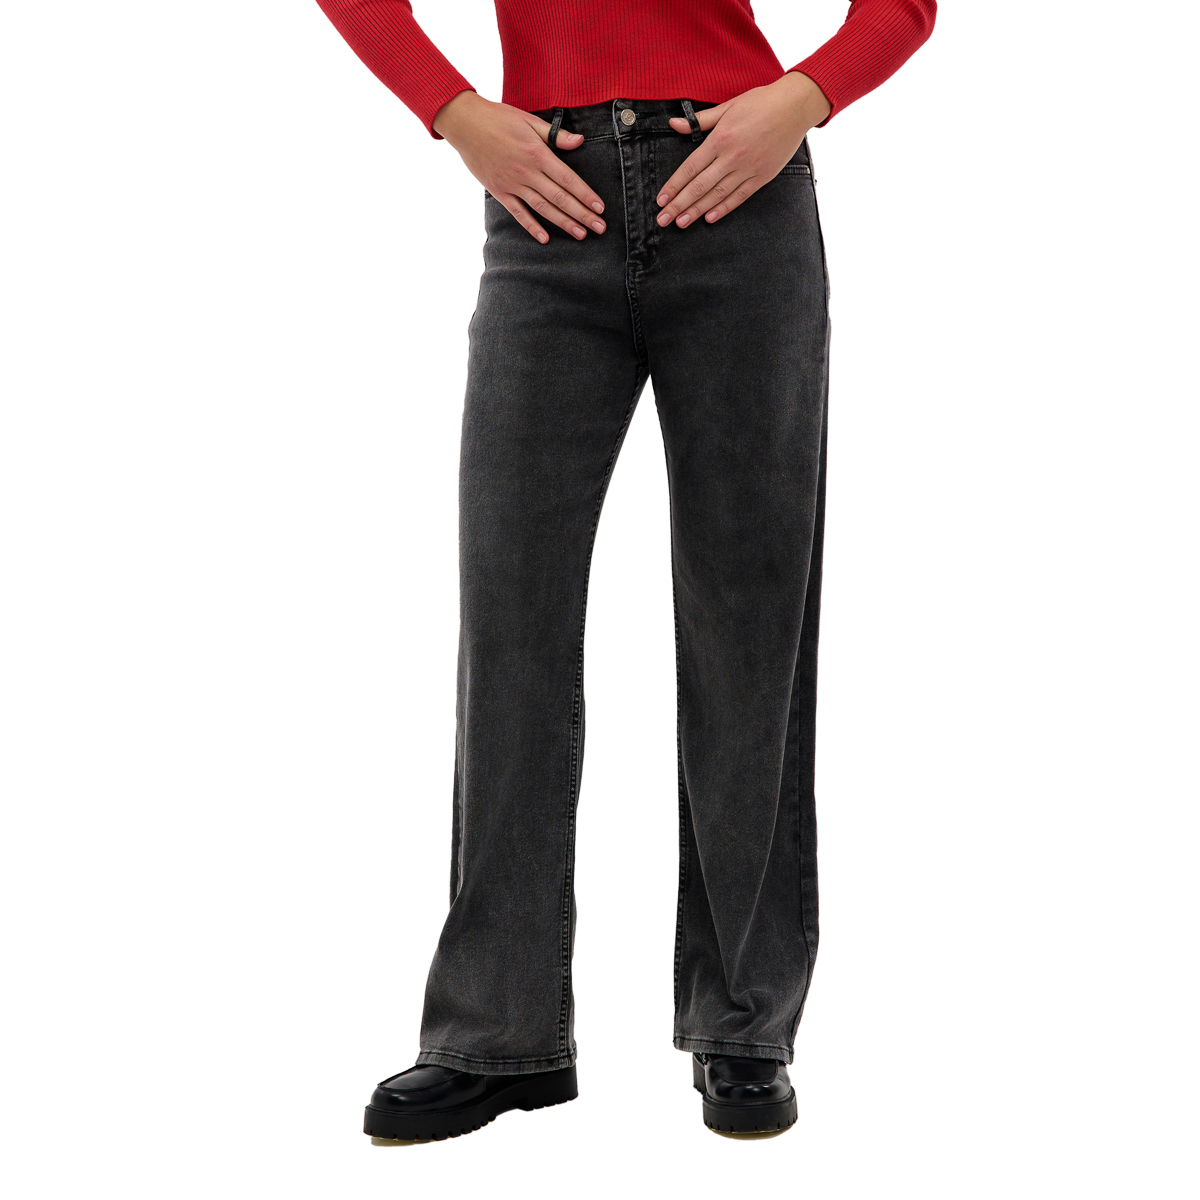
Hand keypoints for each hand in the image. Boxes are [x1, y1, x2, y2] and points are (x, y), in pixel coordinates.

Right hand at [432, 90, 606, 243]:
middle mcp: (527, 172)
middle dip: (582, 214)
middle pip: (560, 198)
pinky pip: (518, 213)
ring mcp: (513, 184)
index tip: (600, 208)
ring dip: (563, 223)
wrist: (465, 124)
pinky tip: (544, 238)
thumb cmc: (499, 118)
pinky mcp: (499, 192)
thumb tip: (580, 141)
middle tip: (600, 228)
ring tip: (581, 235)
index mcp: (538, 153)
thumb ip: (556, 135)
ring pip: (543, 208)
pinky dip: (531, 226)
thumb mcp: (530, 121)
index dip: (586, 195)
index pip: (568, 179)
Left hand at [655, 73, 831, 228]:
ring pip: (717, 195)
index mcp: (720, 139)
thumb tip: (674, 124)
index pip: (690, 168)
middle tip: (663, 220)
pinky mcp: (762, 176)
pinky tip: (709, 218)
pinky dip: (724, 208)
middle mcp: (731, 157)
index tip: (661, 200)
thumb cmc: (761, 102)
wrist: (795, 106)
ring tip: (681, 223)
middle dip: (679, 205)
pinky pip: (739, 197)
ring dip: (697, 211)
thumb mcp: (728, 106)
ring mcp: (748, 169)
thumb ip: (700, 120)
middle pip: (699, 186)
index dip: (673, 186)